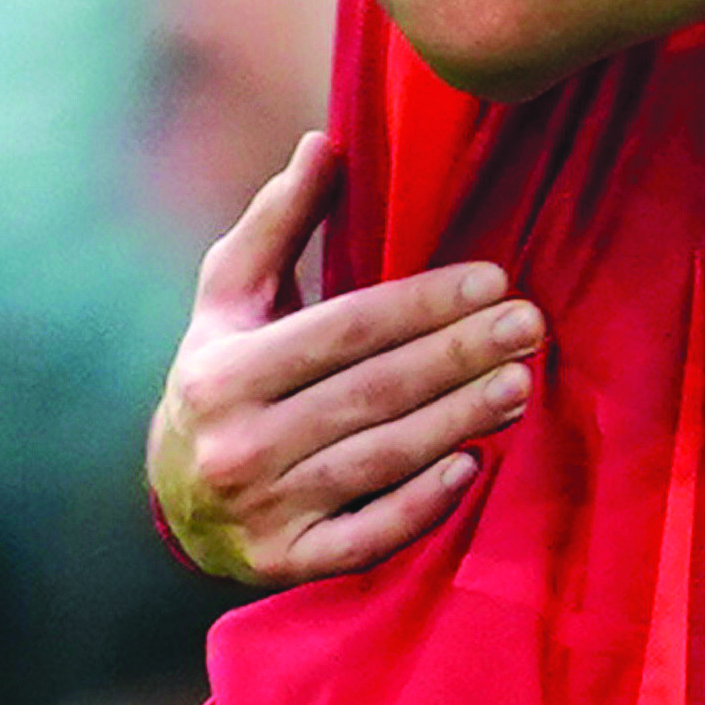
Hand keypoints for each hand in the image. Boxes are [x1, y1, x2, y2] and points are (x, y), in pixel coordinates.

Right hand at [150, 133, 540, 586]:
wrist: (175, 497)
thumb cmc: (222, 373)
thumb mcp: (231, 297)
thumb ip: (279, 221)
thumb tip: (326, 141)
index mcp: (223, 371)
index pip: (342, 329)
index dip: (422, 303)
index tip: (493, 277)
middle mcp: (236, 445)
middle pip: (369, 393)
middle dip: (457, 355)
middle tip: (529, 325)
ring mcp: (261, 511)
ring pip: (376, 459)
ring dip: (456, 420)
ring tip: (521, 382)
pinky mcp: (285, 564)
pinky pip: (363, 537)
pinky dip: (419, 505)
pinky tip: (472, 467)